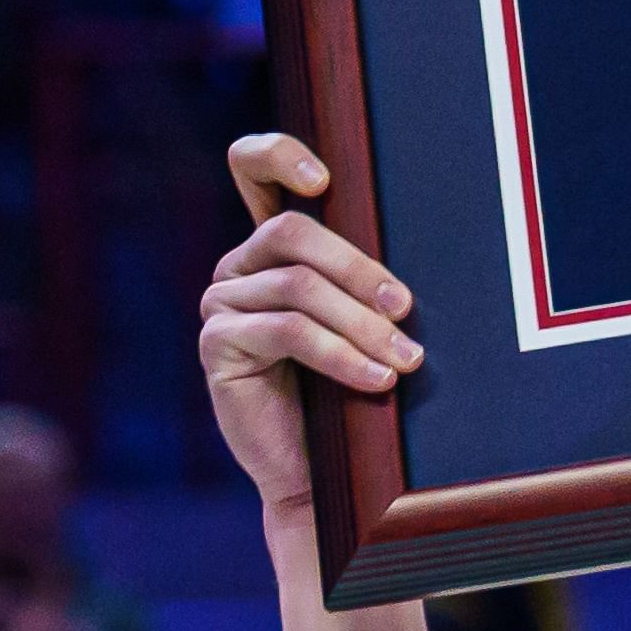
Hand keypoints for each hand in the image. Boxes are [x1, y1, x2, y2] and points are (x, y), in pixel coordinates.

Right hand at [200, 144, 422, 511]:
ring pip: (298, 287)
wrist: (326, 474)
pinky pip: (287, 332)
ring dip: (361, 324)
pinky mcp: (218, 345)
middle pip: (289, 232)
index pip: (251, 167)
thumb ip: (366, 278)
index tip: (323, 180)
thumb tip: (413, 248)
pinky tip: (375, 379)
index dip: (277, 156)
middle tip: (405, 310)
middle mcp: (240, 266)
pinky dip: (340, 354)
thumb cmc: (355, 392)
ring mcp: (222, 303)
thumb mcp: (365, 321)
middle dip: (357, 268)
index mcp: (274, 247)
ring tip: (405, 361)